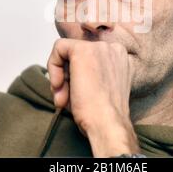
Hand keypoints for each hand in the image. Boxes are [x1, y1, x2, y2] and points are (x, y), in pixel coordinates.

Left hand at [47, 38, 140, 156]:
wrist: (107, 124)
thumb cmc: (103, 114)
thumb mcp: (99, 88)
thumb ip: (87, 75)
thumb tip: (63, 73)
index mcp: (119, 58)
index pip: (90, 58)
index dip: (78, 76)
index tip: (75, 94)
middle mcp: (112, 49)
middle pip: (78, 55)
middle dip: (67, 77)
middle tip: (65, 98)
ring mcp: (99, 47)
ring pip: (67, 52)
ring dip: (61, 77)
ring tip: (65, 99)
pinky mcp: (83, 50)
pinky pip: (59, 48)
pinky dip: (53, 66)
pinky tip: (58, 85)